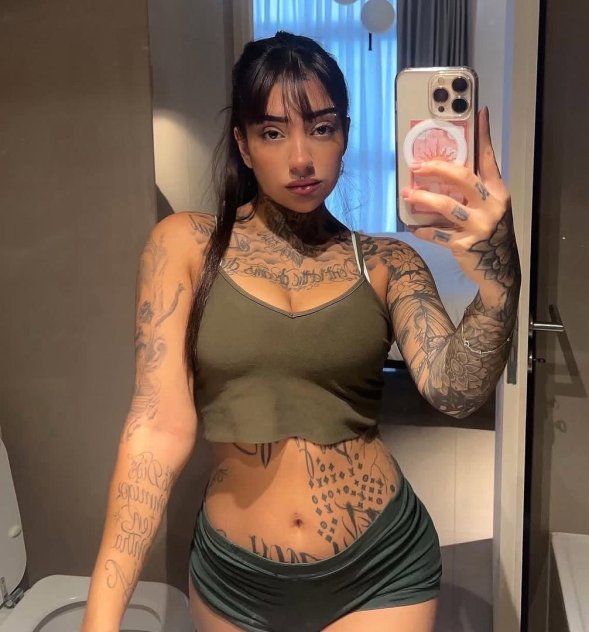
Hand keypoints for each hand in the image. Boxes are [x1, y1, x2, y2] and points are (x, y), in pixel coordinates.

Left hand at [400, 107, 517, 294]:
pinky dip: (423, 231)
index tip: (480, 113)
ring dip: (422, 198)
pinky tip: (414, 227)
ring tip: (407, 193)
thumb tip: (446, 171)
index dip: (484, 136)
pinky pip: (437, 234)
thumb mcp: (490, 209)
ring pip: (446, 206)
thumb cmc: (490, 233)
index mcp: (497, 192)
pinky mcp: (464, 245)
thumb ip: (474, 191)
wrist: (499, 269)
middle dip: (437, 169)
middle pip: (462, 178)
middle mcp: (491, 206)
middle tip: (417, 166)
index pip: (489, 159)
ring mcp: (478, 226)